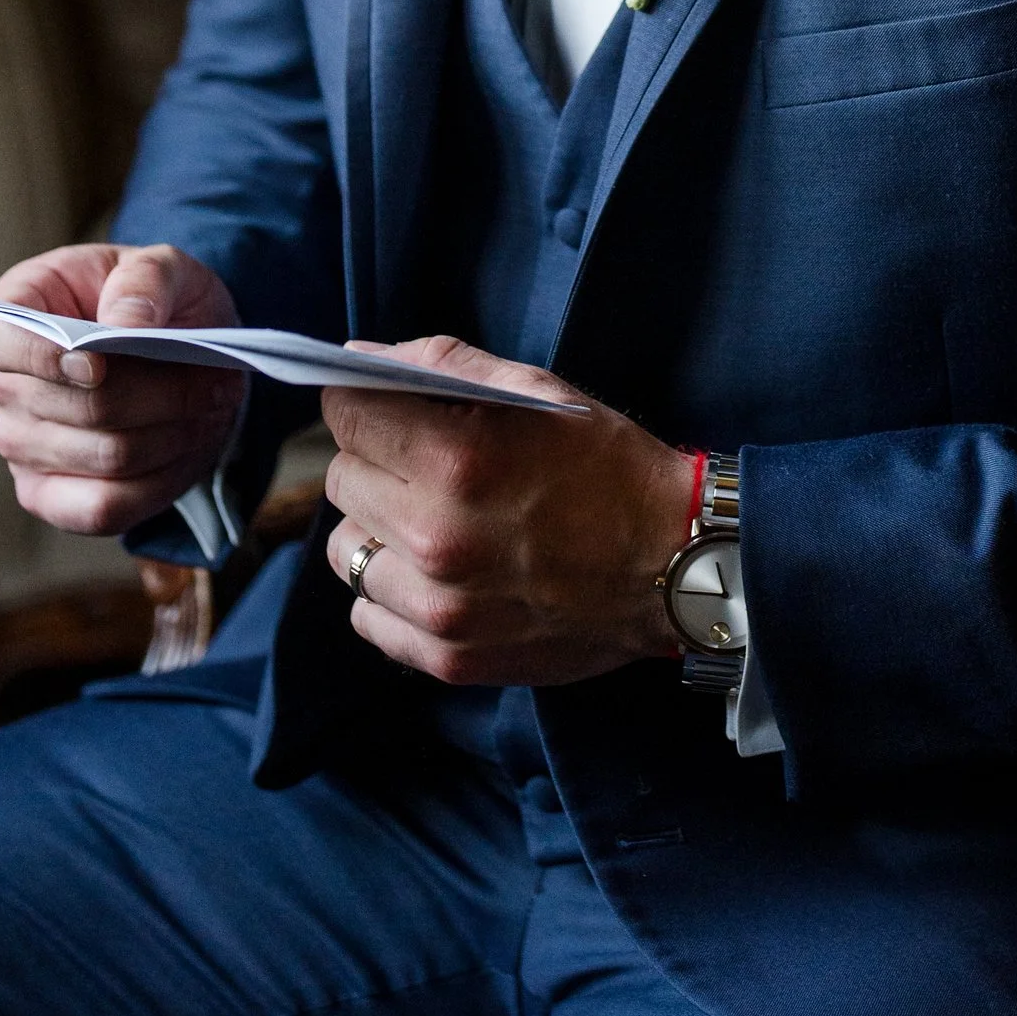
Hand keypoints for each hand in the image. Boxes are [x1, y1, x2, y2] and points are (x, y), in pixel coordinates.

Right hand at [0, 242, 246, 536]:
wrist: (184, 358)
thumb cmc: (162, 303)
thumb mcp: (170, 267)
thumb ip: (146, 278)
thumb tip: (124, 324)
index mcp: (17, 308)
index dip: (41, 355)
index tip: (98, 358)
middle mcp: (5, 382)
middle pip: (75, 405)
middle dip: (158, 391)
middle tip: (211, 377)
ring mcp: (20, 444)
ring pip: (104, 455)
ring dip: (172, 431)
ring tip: (208, 404)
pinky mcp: (48, 497)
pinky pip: (102, 507)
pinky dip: (159, 481)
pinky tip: (183, 445)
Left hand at [322, 336, 691, 689]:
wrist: (674, 566)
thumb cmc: (609, 467)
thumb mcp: (539, 391)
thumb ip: (442, 365)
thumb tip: (359, 358)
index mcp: (460, 459)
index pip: (347, 413)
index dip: (365, 402)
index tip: (387, 409)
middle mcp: (438, 536)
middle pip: (342, 479)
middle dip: (376, 460)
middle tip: (427, 465)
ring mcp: (439, 606)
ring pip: (345, 550)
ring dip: (377, 528)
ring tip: (431, 522)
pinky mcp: (446, 657)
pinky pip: (366, 615)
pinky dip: (390, 591)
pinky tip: (437, 574)